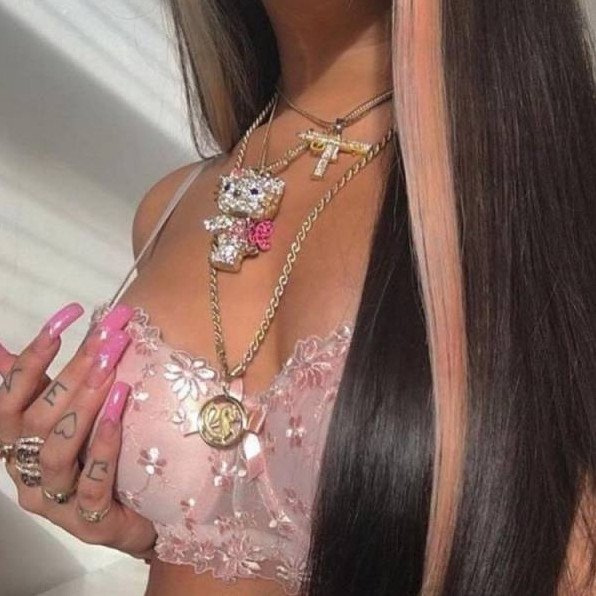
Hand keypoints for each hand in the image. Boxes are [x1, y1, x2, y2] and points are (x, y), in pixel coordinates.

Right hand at [0, 303, 156, 559]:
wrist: (132, 514)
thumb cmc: (92, 456)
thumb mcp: (64, 417)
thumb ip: (37, 385)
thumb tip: (0, 346)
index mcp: (17, 441)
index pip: (10, 395)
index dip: (34, 355)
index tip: (69, 315)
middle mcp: (26, 470)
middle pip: (39, 417)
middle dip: (73, 372)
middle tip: (108, 338)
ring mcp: (54, 499)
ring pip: (58, 450)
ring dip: (84, 406)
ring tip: (112, 373)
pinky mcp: (88, 520)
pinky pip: (91, 485)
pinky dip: (103, 449)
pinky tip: (118, 418)